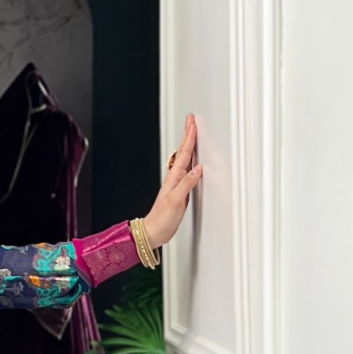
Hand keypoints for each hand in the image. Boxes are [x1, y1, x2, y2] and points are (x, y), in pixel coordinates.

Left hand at [143, 115, 201, 247]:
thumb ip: (187, 184)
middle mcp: (175, 179)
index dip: (188, 139)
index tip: (192, 123)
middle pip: (183, 153)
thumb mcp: (175, 200)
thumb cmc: (161, 219)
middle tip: (191, 121)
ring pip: (185, 161)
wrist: (154, 233)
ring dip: (189, 147)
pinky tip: (193, 162)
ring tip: (192, 134)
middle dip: (188, 136)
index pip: (183, 154)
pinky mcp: (180, 192)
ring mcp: (177, 185)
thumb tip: (198, 168)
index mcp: (174, 179)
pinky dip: (191, 163)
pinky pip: (187, 172)